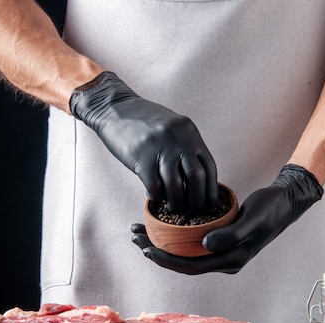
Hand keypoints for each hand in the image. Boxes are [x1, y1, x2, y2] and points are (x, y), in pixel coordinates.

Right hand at [70, 71, 217, 213]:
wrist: (114, 107)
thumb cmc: (143, 121)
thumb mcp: (172, 128)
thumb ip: (185, 147)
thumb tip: (196, 179)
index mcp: (189, 133)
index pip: (209, 168)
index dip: (211, 191)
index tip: (209, 206)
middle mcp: (179, 139)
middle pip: (197, 179)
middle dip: (197, 201)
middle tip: (192, 213)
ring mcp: (160, 148)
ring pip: (176, 187)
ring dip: (177, 204)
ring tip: (173, 209)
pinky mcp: (141, 157)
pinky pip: (154, 187)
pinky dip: (157, 197)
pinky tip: (154, 198)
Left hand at [131, 164, 323, 273]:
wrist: (284, 203)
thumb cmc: (269, 211)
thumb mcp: (253, 220)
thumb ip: (231, 234)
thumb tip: (205, 246)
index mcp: (230, 261)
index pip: (191, 267)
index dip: (166, 260)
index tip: (146, 248)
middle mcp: (222, 261)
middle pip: (182, 263)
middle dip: (155, 251)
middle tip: (134, 235)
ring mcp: (220, 252)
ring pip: (184, 254)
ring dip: (160, 244)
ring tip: (139, 231)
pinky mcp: (218, 241)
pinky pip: (190, 244)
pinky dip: (173, 236)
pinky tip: (160, 225)